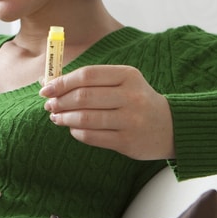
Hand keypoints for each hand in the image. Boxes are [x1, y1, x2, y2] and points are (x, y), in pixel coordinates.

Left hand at [40, 65, 175, 160]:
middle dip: (60, 101)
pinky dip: (77, 132)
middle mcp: (131, 96)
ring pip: (86, 118)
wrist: (170, 127)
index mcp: (128, 76)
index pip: (87, 75)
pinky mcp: (128, 142)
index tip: (45, 89)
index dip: (62, 82)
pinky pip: (92, 136)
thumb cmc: (136, 100)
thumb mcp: (120, 83)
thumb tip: (46, 81)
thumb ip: (88, 80)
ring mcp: (131, 120)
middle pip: (84, 96)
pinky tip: (73, 128)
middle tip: (49, 105)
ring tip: (56, 117)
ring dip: (64, 118)